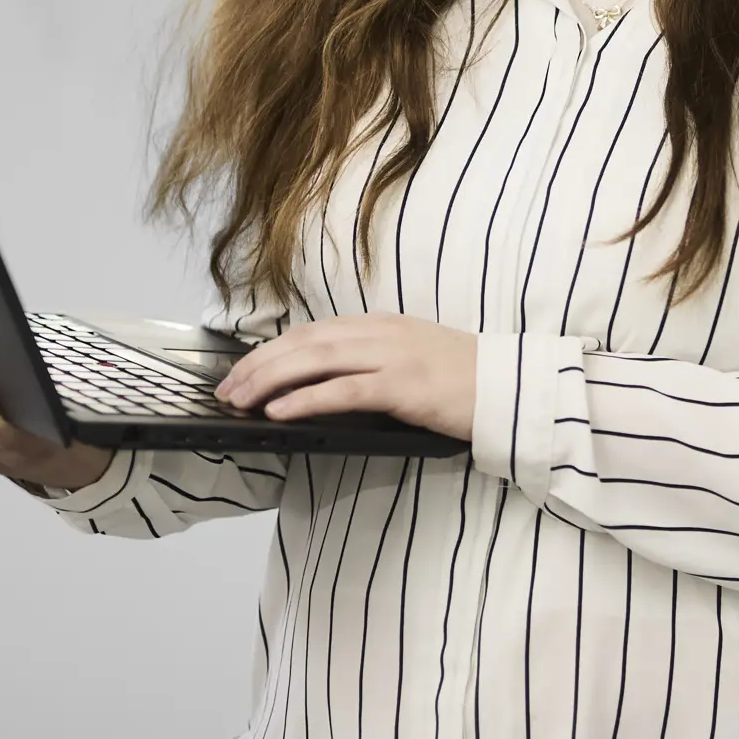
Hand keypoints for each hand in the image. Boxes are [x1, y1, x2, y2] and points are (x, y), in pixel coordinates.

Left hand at [213, 313, 477, 442]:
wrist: (511, 388)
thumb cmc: (464, 382)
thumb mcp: (413, 358)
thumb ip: (373, 361)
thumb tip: (321, 384)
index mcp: (382, 326)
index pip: (312, 333)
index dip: (271, 350)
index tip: (241, 370)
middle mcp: (382, 334)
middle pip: (305, 343)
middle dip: (259, 365)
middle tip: (226, 389)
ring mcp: (393, 357)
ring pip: (316, 361)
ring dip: (271, 380)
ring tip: (240, 400)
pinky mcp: (404, 386)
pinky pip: (344, 391)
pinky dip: (305, 399)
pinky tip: (279, 412)